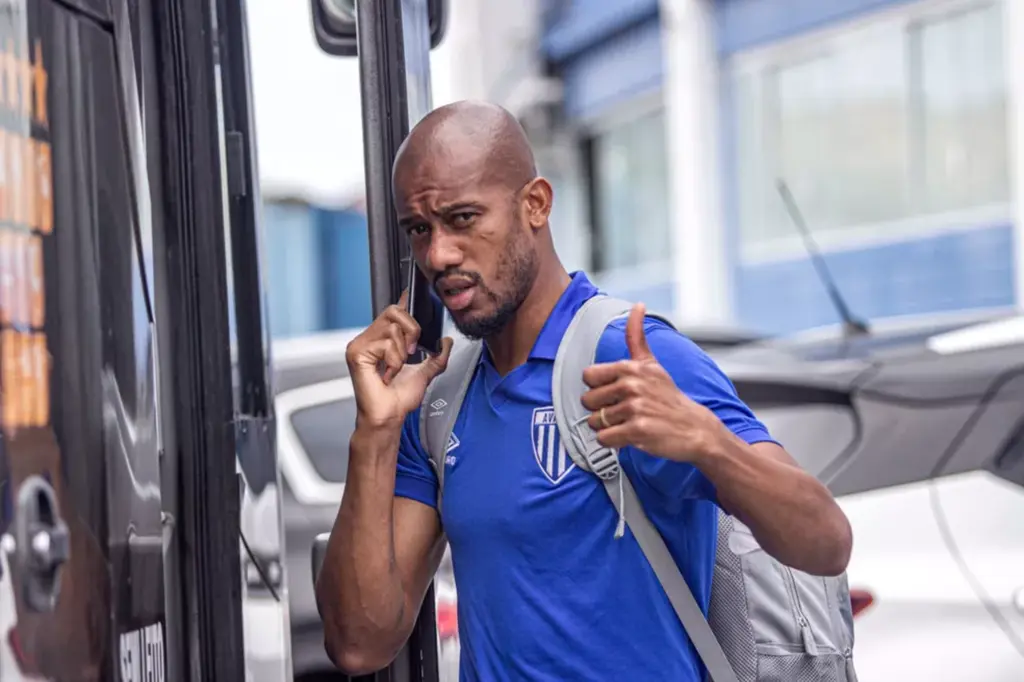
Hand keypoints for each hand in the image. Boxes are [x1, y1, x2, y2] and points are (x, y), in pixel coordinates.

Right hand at [346, 290, 452, 429]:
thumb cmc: (398, 399)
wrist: (388, 417)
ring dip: (402, 352)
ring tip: (394, 369)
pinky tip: (386, 375)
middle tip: (410, 352)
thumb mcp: (425, 374)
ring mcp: (360, 344)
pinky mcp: (356, 352)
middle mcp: (369, 338)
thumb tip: (446, 341)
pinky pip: (385, 344)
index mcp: (382, 339)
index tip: (411, 291)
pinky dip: (393, 361)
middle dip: (411, 331)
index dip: (404, 301)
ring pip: (392, 327)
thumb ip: (437, 357)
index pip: (393, 311)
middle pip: (395, 311)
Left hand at [580, 303, 721, 461]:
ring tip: (630, 423)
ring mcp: (635, 408)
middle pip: (588, 400)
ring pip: (595, 421)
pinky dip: (613, 442)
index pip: (588, 376)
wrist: (695, 429)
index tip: (616, 393)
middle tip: (625, 411)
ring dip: (608, 427)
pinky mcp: (637, 430)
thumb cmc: (668, 397)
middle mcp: (632, 385)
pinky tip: (631, 436)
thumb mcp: (652, 364)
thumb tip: (638, 305)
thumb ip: (637, 336)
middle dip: (601, 410)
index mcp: (630, 367)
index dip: (598, 388)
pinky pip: (604, 438)